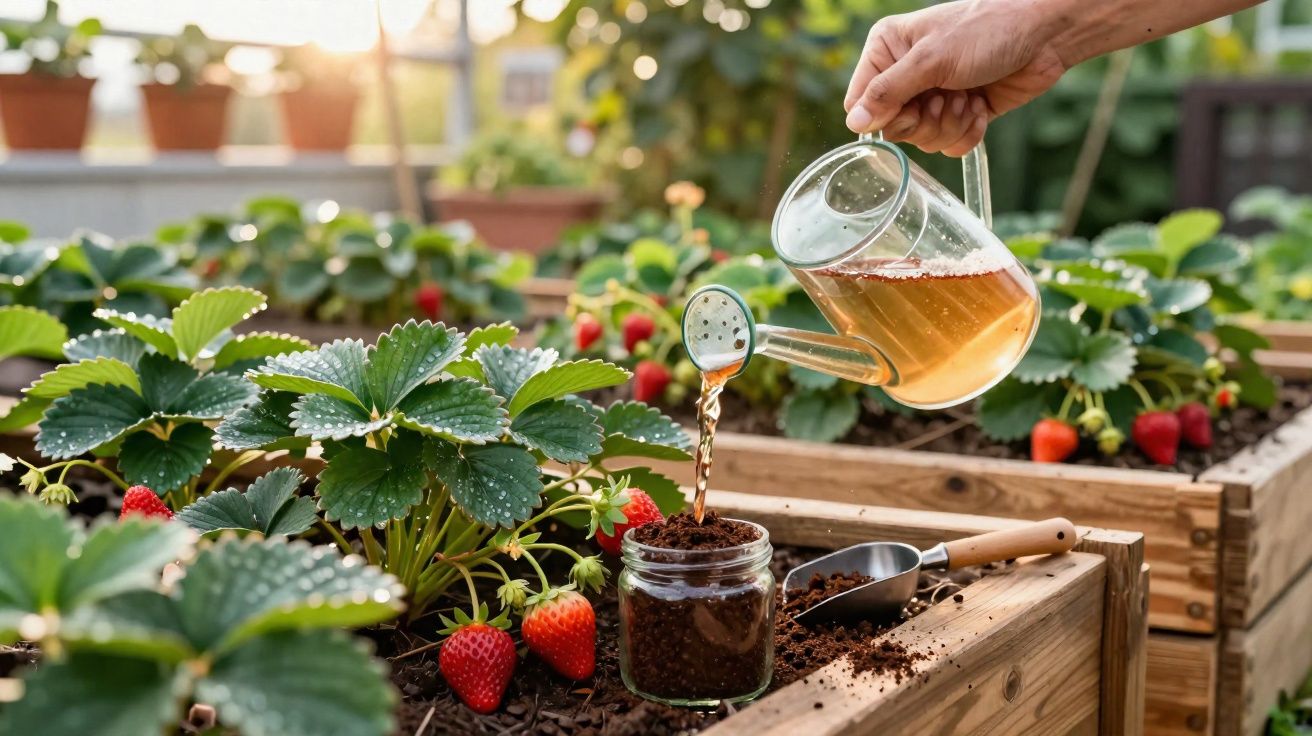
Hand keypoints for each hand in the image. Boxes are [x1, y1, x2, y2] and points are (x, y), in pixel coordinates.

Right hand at [844, 0, 1068, 155]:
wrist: (1043, 36)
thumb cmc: (986, 30)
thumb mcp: (930, 60)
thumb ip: (888, 92)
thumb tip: (854, 124)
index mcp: (887, 51)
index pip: (860, 103)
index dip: (884, 115)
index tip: (912, 104)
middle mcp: (906, 75)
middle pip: (893, 128)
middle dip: (925, 120)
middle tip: (947, 96)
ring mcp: (933, 96)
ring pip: (923, 140)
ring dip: (950, 124)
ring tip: (969, 96)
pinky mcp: (959, 114)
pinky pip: (949, 145)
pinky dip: (968, 132)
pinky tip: (980, 108)